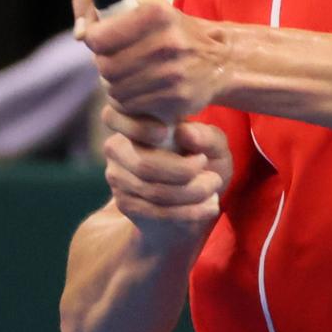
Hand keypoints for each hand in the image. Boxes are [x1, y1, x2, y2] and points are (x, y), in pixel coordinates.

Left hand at [72, 0, 226, 123]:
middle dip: (105, 64)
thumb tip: (79, 34)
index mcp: (156, 13)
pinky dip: (130, 100)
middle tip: (117, 59)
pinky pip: (132, 106)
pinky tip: (143, 89)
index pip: (98, 37)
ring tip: (132, 74)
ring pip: (115, 89)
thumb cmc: (169, 30)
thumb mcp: (141, 6)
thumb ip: (97, 6)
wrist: (218, 61)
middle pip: (105, 66)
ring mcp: (173, 73)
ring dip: (116, 84)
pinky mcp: (177, 99)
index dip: (94, 39)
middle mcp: (167, 42)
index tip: (101, 38)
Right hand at [99, 102, 230, 250]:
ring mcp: (116, 176)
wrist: (194, 195)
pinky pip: (155, 211)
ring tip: (214, 192)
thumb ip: (205, 136)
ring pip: (154, 192)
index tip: (200, 157)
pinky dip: (187, 212)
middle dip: (186, 175)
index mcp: (135, 120)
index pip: (136, 129)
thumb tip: (185, 133)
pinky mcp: (124, 203)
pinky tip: (208, 207)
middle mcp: (116, 147)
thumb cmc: (202, 158)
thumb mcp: (213, 146)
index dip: (160, 141)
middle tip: (214, 179)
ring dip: (191, 195)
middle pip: (146, 166)